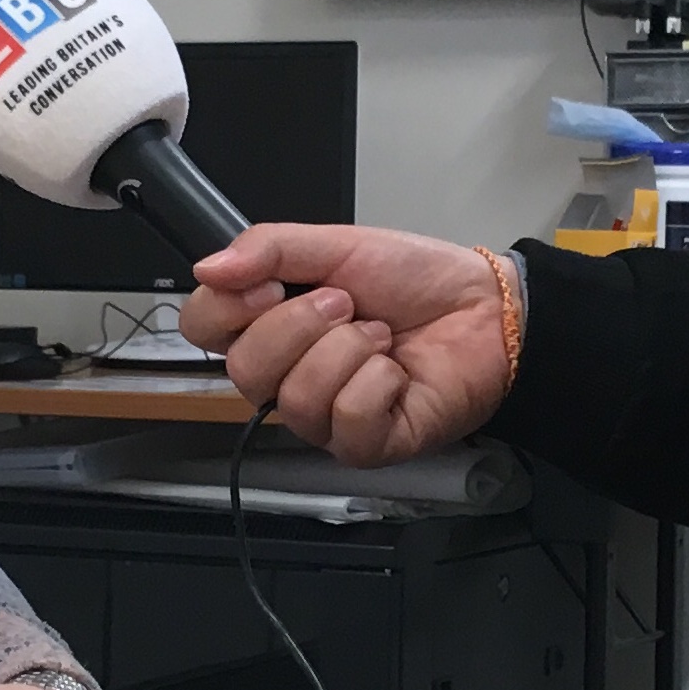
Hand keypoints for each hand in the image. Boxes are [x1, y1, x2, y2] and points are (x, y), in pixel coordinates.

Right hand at [181, 224, 512, 464]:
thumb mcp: (338, 244)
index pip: (202, 328)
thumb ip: (269, 248)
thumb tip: (207, 267)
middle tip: (346, 303)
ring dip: (349, 351)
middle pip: (244, 369)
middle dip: (300, 324)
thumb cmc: (414, 278)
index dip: (228, 308)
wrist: (486, 307)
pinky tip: (396, 371)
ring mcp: (324, 417)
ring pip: (297, 398)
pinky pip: (347, 421)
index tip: (270, 285)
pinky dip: (378, 383)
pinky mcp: (365, 445)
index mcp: (270, 324)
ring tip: (380, 335)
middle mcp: (287, 375)